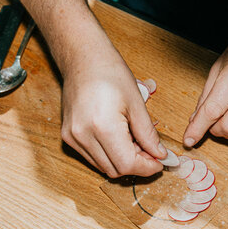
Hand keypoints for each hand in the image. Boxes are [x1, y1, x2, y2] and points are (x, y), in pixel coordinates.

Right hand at [60, 44, 166, 177]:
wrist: (82, 58)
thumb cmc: (110, 73)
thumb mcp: (136, 103)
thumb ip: (148, 134)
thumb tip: (160, 155)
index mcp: (102, 126)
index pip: (127, 164)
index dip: (147, 167)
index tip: (160, 162)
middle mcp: (83, 136)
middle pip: (115, 170)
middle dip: (137, 165)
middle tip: (151, 152)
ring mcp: (72, 137)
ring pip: (103, 167)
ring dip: (122, 161)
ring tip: (135, 142)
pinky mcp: (68, 136)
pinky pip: (92, 158)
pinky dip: (109, 156)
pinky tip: (119, 140)